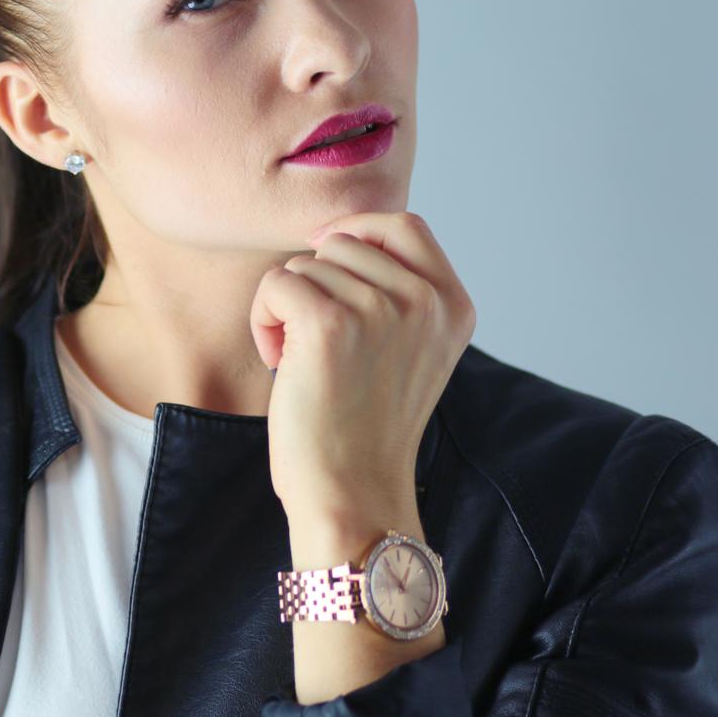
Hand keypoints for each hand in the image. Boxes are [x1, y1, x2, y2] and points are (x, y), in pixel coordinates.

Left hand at [248, 211, 476, 527]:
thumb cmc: (364, 426)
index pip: (403, 224)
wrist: (353, 492)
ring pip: (303, 265)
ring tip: (304, 362)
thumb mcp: (407, 351)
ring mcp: (380, 309)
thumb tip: (338, 234)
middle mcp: (425, 301)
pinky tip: (280, 365)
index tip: (328, 270)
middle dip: (314, 283)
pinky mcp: (329, 323)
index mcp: (453, 305)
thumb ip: (396, 294)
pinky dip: (264, 321)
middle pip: (342, 242)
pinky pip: (275, 284)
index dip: (355, 233)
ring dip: (286, 307)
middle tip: (317, 342)